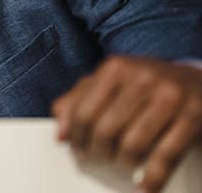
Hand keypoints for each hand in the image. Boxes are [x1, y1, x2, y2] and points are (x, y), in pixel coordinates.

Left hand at [52, 56, 201, 191]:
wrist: (197, 79)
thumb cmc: (145, 84)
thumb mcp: (110, 81)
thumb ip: (79, 100)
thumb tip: (61, 135)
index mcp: (115, 68)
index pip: (84, 112)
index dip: (77, 137)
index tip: (78, 150)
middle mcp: (142, 78)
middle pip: (105, 130)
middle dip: (98, 152)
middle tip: (99, 160)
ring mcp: (169, 97)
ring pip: (132, 145)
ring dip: (122, 164)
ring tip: (121, 167)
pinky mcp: (193, 117)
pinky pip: (166, 156)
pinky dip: (153, 177)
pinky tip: (144, 186)